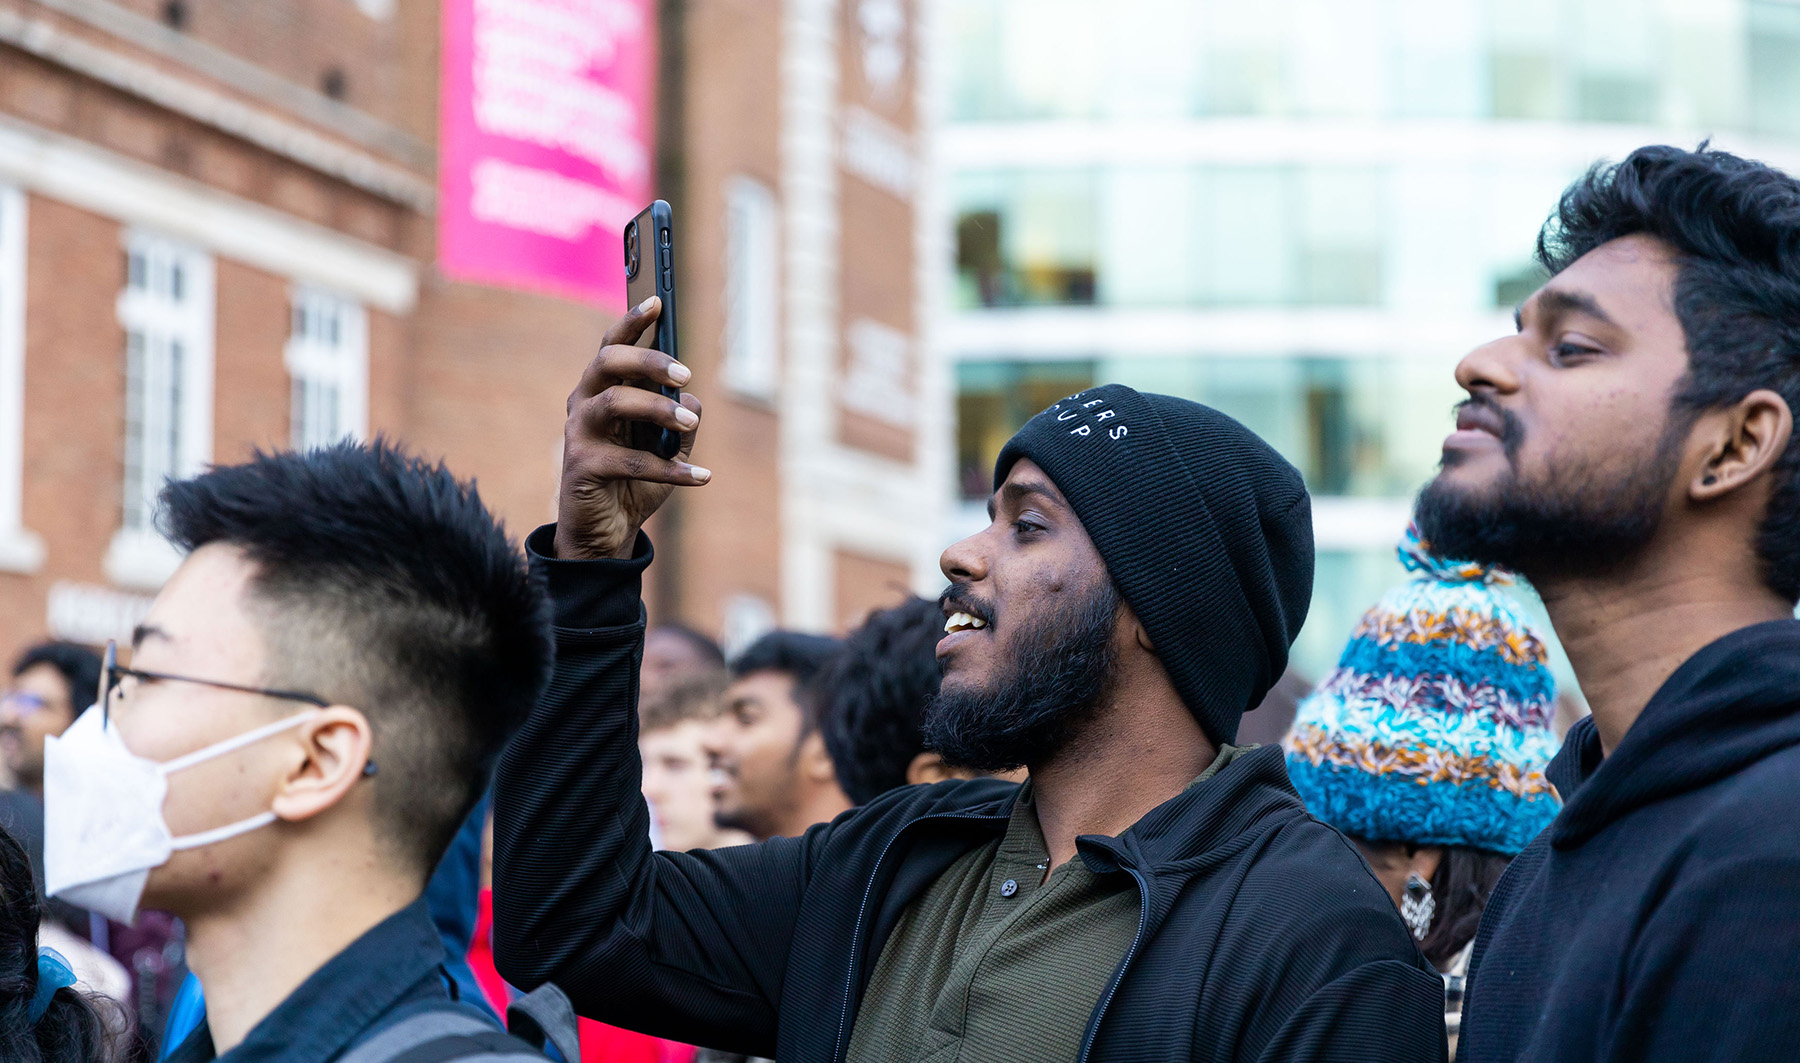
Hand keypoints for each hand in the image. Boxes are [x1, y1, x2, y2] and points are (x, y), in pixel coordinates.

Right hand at [555, 298, 708, 559]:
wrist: (606, 534)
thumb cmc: (634, 482)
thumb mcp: (666, 448)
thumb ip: (680, 421)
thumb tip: (691, 399)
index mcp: (602, 390)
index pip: (613, 346)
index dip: (632, 322)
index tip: (657, 301)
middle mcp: (584, 404)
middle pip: (608, 362)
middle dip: (649, 361)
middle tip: (686, 375)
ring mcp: (579, 434)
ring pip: (615, 403)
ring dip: (660, 410)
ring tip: (692, 424)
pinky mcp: (581, 467)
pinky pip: (629, 461)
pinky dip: (670, 468)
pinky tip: (700, 476)